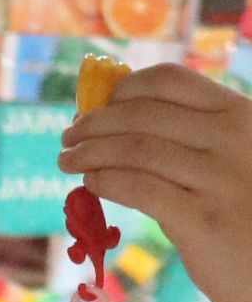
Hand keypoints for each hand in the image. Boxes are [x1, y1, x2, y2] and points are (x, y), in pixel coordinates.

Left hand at [58, 66, 251, 301]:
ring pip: (135, 149)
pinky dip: (106, 181)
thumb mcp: (235, 159)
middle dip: (96, 122)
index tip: (97, 103)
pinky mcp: (201, 219)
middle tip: (68, 135)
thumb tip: (123, 125)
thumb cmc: (248, 212)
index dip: (124, 88)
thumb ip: (193, 141)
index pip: (170, 82)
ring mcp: (217, 177)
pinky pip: (139, 189)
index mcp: (237, 114)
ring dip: (90, 152)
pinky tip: (90, 182)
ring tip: (68, 159)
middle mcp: (229, 138)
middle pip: (144, 114)